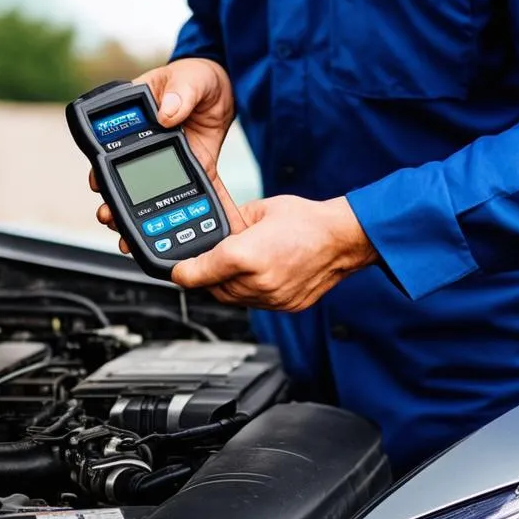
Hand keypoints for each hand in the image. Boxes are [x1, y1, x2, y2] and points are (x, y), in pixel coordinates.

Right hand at [90, 58, 245, 253]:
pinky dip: (179, 214)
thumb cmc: (198, 77)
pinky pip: (183, 195)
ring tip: (127, 236)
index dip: (100, 167)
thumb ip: (179, 92)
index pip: (108, 146)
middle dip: (112, 201)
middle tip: (108, 216)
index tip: (97, 183)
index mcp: (135, 119)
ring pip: (147, 194)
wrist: (224, 90)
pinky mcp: (188, 172)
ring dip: (136, 216)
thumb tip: (166, 113)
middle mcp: (145, 145)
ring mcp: (166, 162)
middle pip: (123, 178)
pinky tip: (176, 233)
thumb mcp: (190, 79)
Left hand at [171, 196, 378, 310]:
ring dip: (227, 285)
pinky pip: (255, 303)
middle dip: (207, 276)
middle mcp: (256, 282)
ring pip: (232, 299)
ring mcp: (271, 298)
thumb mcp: (258, 211)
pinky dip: (249, 291)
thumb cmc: (307, 221)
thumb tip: (214, 236)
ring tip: (238, 265)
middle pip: (212, 288)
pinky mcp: (284, 306)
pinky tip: (258, 274)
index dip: (181, 272)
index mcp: (244, 255)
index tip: (176, 270)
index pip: (196, 273)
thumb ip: (230, 226)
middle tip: (208, 261)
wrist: (342, 239)